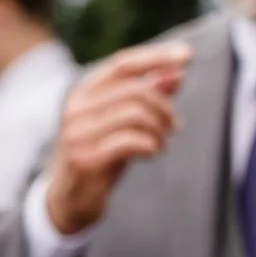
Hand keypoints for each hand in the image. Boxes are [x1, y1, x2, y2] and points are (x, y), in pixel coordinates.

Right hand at [42, 42, 191, 234]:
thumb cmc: (100, 157)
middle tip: (174, 126)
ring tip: (162, 142)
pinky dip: (152, 145)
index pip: (122, 64)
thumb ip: (147, 97)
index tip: (187, 56)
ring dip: (160, 128)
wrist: (68, 201)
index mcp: (82, 94)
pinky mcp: (85, 160)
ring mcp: (77, 135)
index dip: (156, 57)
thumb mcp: (123, 124)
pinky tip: (153, 152)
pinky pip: (131, 140)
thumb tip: (176, 72)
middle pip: (135, 89)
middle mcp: (76, 110)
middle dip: (164, 106)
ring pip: (136, 113)